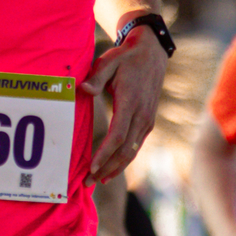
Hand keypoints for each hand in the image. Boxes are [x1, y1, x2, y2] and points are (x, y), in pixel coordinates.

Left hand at [84, 24, 166, 182]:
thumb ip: (96, 77)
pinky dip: (123, 160)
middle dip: (107, 168)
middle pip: (125, 150)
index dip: (105, 154)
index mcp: (131, 101)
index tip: (92, 168)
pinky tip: (112, 169)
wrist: (152, 53)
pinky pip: (135, 146)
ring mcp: (147, 120)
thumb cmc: (125, 57)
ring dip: (115, 168)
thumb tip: (83, 89)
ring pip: (132, 152)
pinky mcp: (147, 122)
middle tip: (88, 182)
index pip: (118, 135)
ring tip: (98, 181)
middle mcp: (142, 115)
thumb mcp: (108, 61)